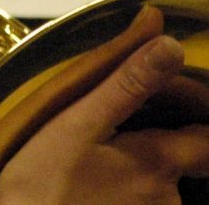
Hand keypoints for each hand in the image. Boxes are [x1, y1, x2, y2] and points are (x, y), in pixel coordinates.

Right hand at [0, 12, 208, 203]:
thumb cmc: (43, 183)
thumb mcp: (77, 124)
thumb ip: (127, 85)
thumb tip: (171, 45)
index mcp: (157, 161)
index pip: (208, 139)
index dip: (204, 115)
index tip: (187, 102)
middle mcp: (167, 199)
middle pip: (187, 166)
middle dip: (171, 146)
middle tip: (124, 134)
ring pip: (162, 191)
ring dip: (141, 174)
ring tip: (100, 165)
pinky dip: (127, 194)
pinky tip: (96, 190)